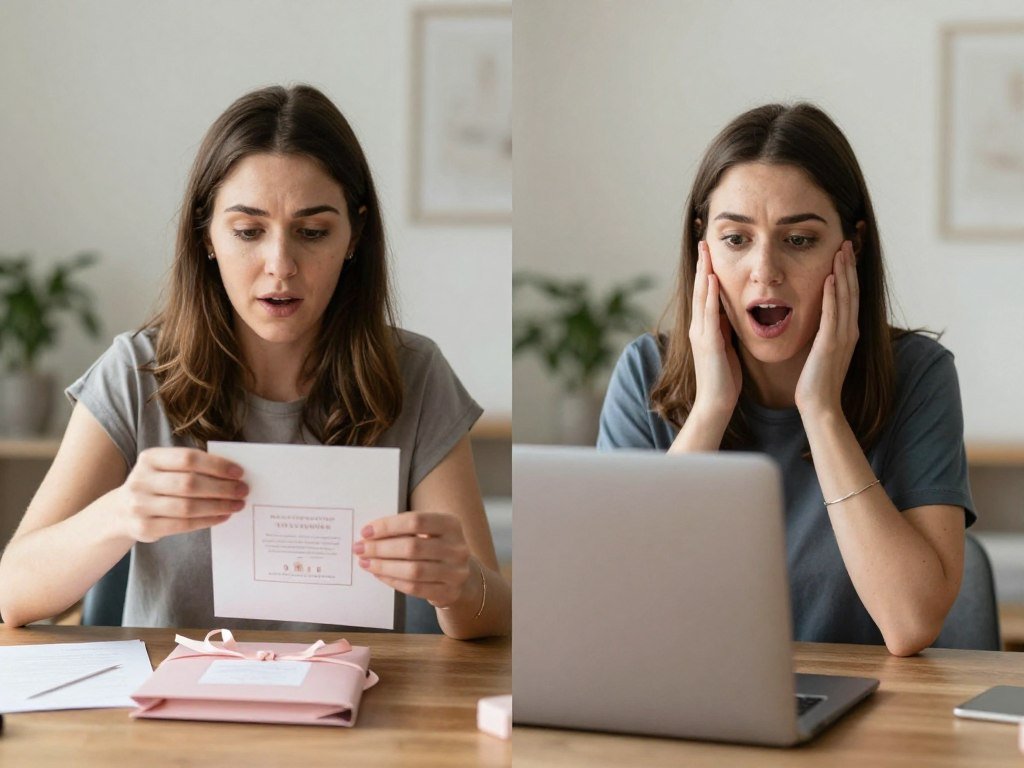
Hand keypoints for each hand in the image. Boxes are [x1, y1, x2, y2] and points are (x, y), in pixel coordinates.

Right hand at [116, 448, 247, 542]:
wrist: (121, 512)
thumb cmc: (156, 485)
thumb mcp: (164, 469)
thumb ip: (191, 467)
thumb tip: (232, 473)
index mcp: (150, 458)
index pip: (188, 458)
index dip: (216, 465)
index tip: (239, 472)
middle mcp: (141, 480)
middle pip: (189, 484)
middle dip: (222, 488)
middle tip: (243, 490)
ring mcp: (140, 506)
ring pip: (187, 507)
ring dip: (218, 506)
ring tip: (237, 505)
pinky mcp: (144, 528)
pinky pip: (182, 525)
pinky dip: (207, 520)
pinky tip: (222, 516)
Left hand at [353, 512, 472, 608]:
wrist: (462, 576)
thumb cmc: (436, 547)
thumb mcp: (430, 531)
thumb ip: (405, 530)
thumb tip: (370, 534)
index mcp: (451, 524)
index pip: (416, 521)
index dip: (388, 526)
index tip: (366, 531)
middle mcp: (457, 548)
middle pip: (413, 547)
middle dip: (381, 548)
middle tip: (360, 548)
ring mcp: (455, 572)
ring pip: (413, 570)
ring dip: (384, 566)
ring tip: (366, 562)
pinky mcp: (448, 592)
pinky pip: (415, 588)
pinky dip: (393, 581)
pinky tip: (379, 575)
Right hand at [689, 240, 741, 417]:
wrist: (716, 404)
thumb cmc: (724, 380)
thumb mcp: (727, 349)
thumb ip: (726, 330)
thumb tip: (732, 315)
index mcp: (705, 329)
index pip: (705, 294)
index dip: (706, 273)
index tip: (710, 253)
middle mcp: (699, 327)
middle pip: (699, 289)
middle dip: (701, 265)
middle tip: (704, 242)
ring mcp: (701, 334)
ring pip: (700, 296)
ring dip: (702, 272)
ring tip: (705, 252)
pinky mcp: (707, 342)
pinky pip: (708, 313)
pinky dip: (708, 295)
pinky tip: (710, 279)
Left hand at [795, 241, 858, 417]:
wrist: (819, 405)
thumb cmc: (816, 381)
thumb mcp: (821, 351)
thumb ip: (823, 334)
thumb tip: (817, 320)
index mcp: (847, 332)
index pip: (849, 296)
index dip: (848, 274)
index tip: (843, 253)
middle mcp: (849, 331)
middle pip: (851, 291)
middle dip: (848, 266)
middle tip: (845, 242)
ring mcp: (842, 337)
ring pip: (844, 298)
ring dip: (842, 273)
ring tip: (840, 251)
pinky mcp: (830, 344)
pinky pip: (832, 314)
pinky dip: (831, 295)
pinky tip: (829, 278)